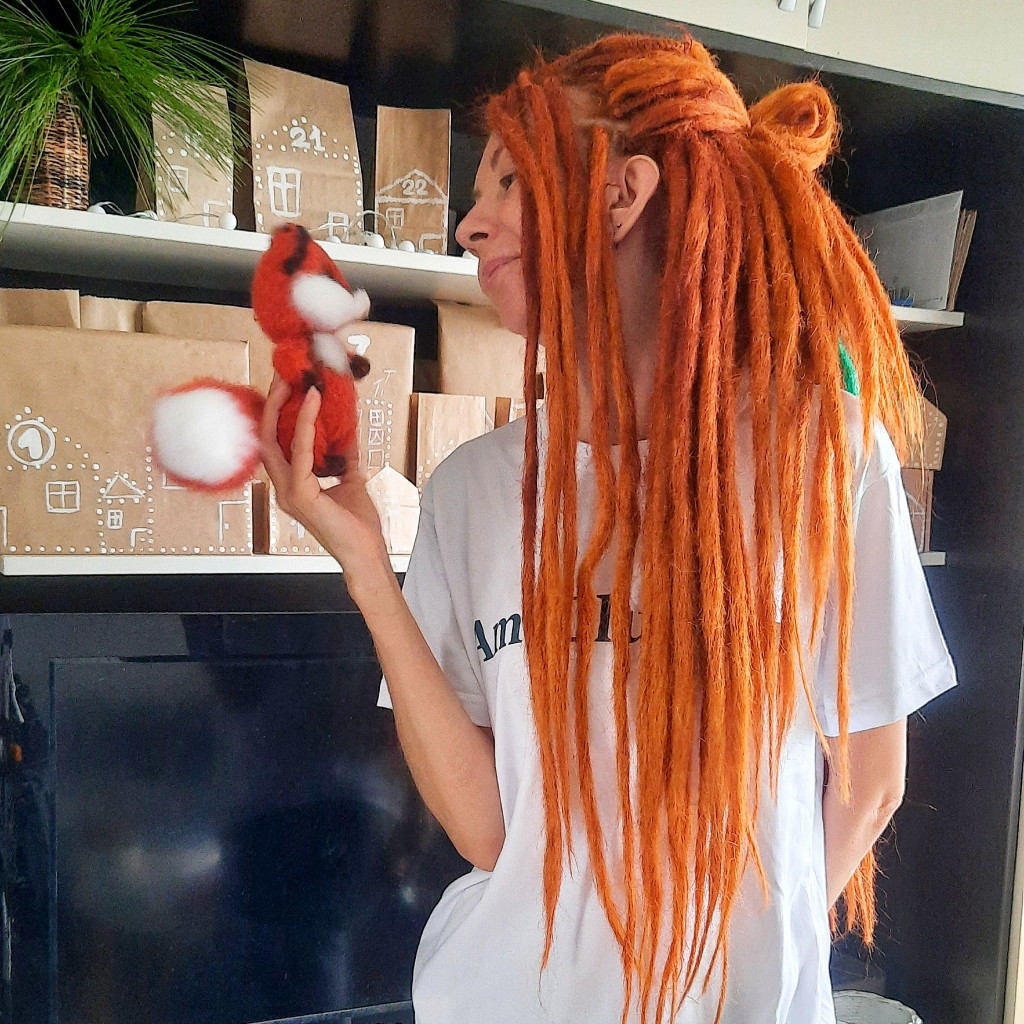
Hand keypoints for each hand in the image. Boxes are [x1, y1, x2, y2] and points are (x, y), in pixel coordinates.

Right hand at [261, 375, 390, 588]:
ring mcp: (288, 493)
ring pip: (275, 440)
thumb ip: (344, 454)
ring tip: (297, 381)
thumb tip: (346, 428)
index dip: (278, 412)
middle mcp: (283, 488)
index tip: (289, 385)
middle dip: (273, 403)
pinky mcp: (300, 495)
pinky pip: (300, 452)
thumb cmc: (357, 524)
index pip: (276, 441)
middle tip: (285, 374)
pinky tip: (313, 402)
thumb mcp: (350, 478)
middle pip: (267, 436)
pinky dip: (305, 424)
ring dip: (284, 407)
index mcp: (292, 484)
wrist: (366, 554)